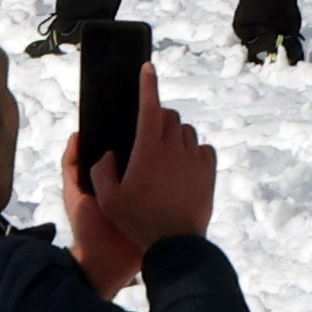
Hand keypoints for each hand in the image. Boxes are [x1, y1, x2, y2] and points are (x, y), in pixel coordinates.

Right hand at [61, 65, 216, 296]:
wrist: (175, 244)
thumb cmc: (138, 221)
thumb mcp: (108, 198)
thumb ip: (102, 170)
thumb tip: (109, 154)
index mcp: (148, 149)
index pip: (149, 107)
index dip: (147, 84)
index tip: (147, 67)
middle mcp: (174, 148)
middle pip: (169, 116)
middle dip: (157, 116)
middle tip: (147, 134)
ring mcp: (195, 159)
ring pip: (186, 132)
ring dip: (174, 135)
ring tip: (163, 155)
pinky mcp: (209, 171)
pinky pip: (202, 149)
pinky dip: (192, 151)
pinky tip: (183, 165)